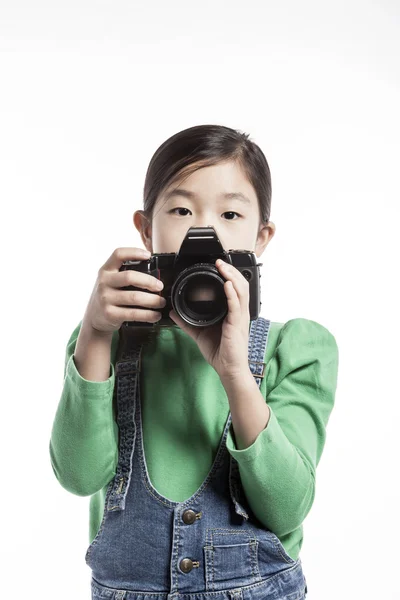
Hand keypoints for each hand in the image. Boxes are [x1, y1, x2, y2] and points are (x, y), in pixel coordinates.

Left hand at [169, 259, 250, 380]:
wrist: (228, 370)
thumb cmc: (220, 353)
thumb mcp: (199, 333)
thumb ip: (186, 321)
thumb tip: (172, 312)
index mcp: (233, 313)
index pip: (236, 288)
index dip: (229, 275)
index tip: (218, 265)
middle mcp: (239, 313)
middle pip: (241, 285)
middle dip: (231, 270)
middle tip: (219, 261)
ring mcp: (240, 318)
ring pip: (241, 291)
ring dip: (232, 276)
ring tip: (223, 267)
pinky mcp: (237, 326)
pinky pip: (236, 306)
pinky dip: (232, 294)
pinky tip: (227, 284)